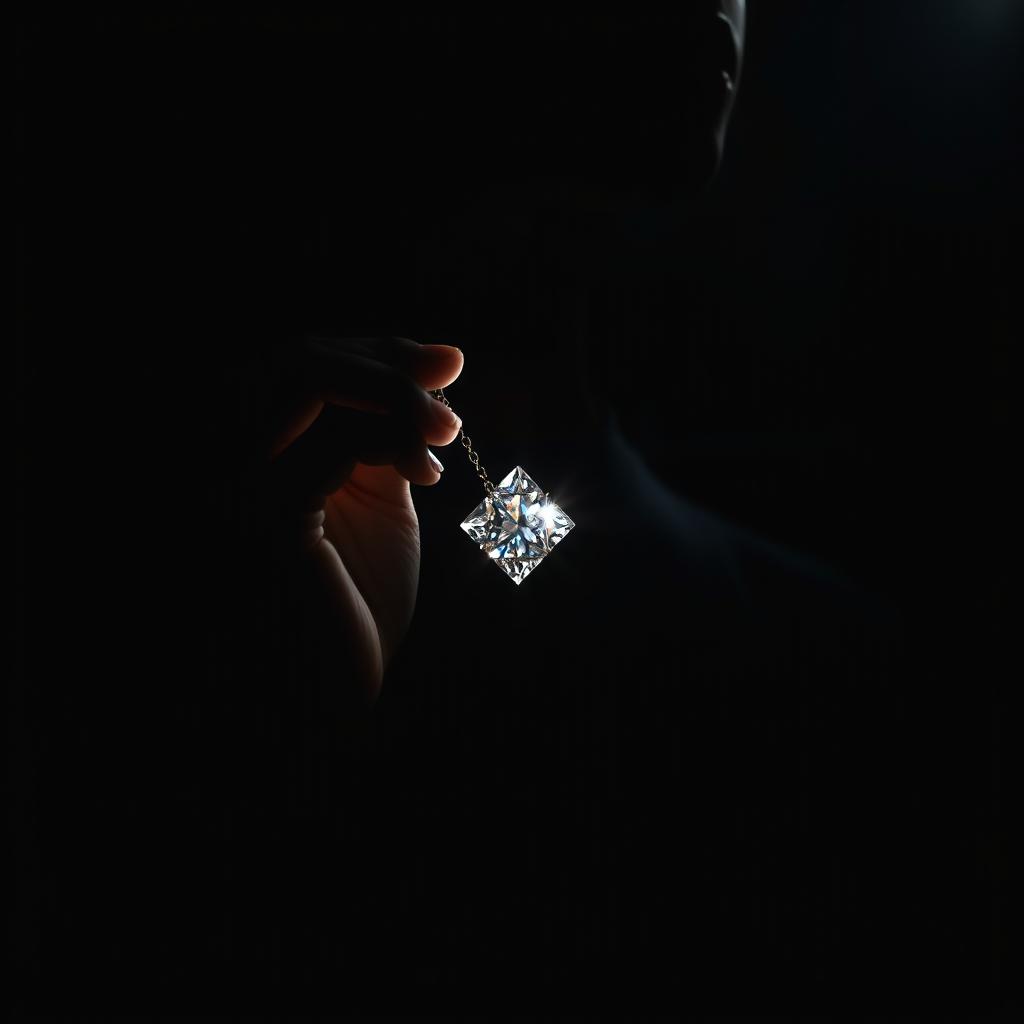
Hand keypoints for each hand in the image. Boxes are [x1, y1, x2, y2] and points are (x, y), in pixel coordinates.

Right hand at [241, 335, 464, 702]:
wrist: (337, 687)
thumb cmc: (358, 599)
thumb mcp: (379, 497)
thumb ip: (389, 431)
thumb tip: (438, 361)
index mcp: (255, 451)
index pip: (300, 364)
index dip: (375, 351)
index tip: (443, 364)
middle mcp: (227, 458)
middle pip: (294, 358)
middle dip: (385, 361)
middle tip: (449, 383)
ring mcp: (233, 482)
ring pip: (304, 380)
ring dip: (393, 392)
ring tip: (446, 430)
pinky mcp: (261, 515)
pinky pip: (333, 441)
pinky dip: (393, 439)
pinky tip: (427, 475)